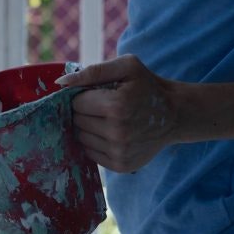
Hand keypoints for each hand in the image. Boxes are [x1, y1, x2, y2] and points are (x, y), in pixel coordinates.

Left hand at [58, 55, 178, 172]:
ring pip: (81, 138)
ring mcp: (119, 152)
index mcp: (116, 105)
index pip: (77, 103)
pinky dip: (96, 142)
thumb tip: (60, 84)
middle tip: (105, 106)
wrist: (174, 114)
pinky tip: (112, 133)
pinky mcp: (120, 166)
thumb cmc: (147, 85)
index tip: (99, 93)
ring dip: (90, 127)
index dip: (85, 95)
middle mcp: (117, 133)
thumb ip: (92, 71)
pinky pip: (91, 153)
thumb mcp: (126, 67)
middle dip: (86, 111)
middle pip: (77, 121)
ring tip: (109, 119)